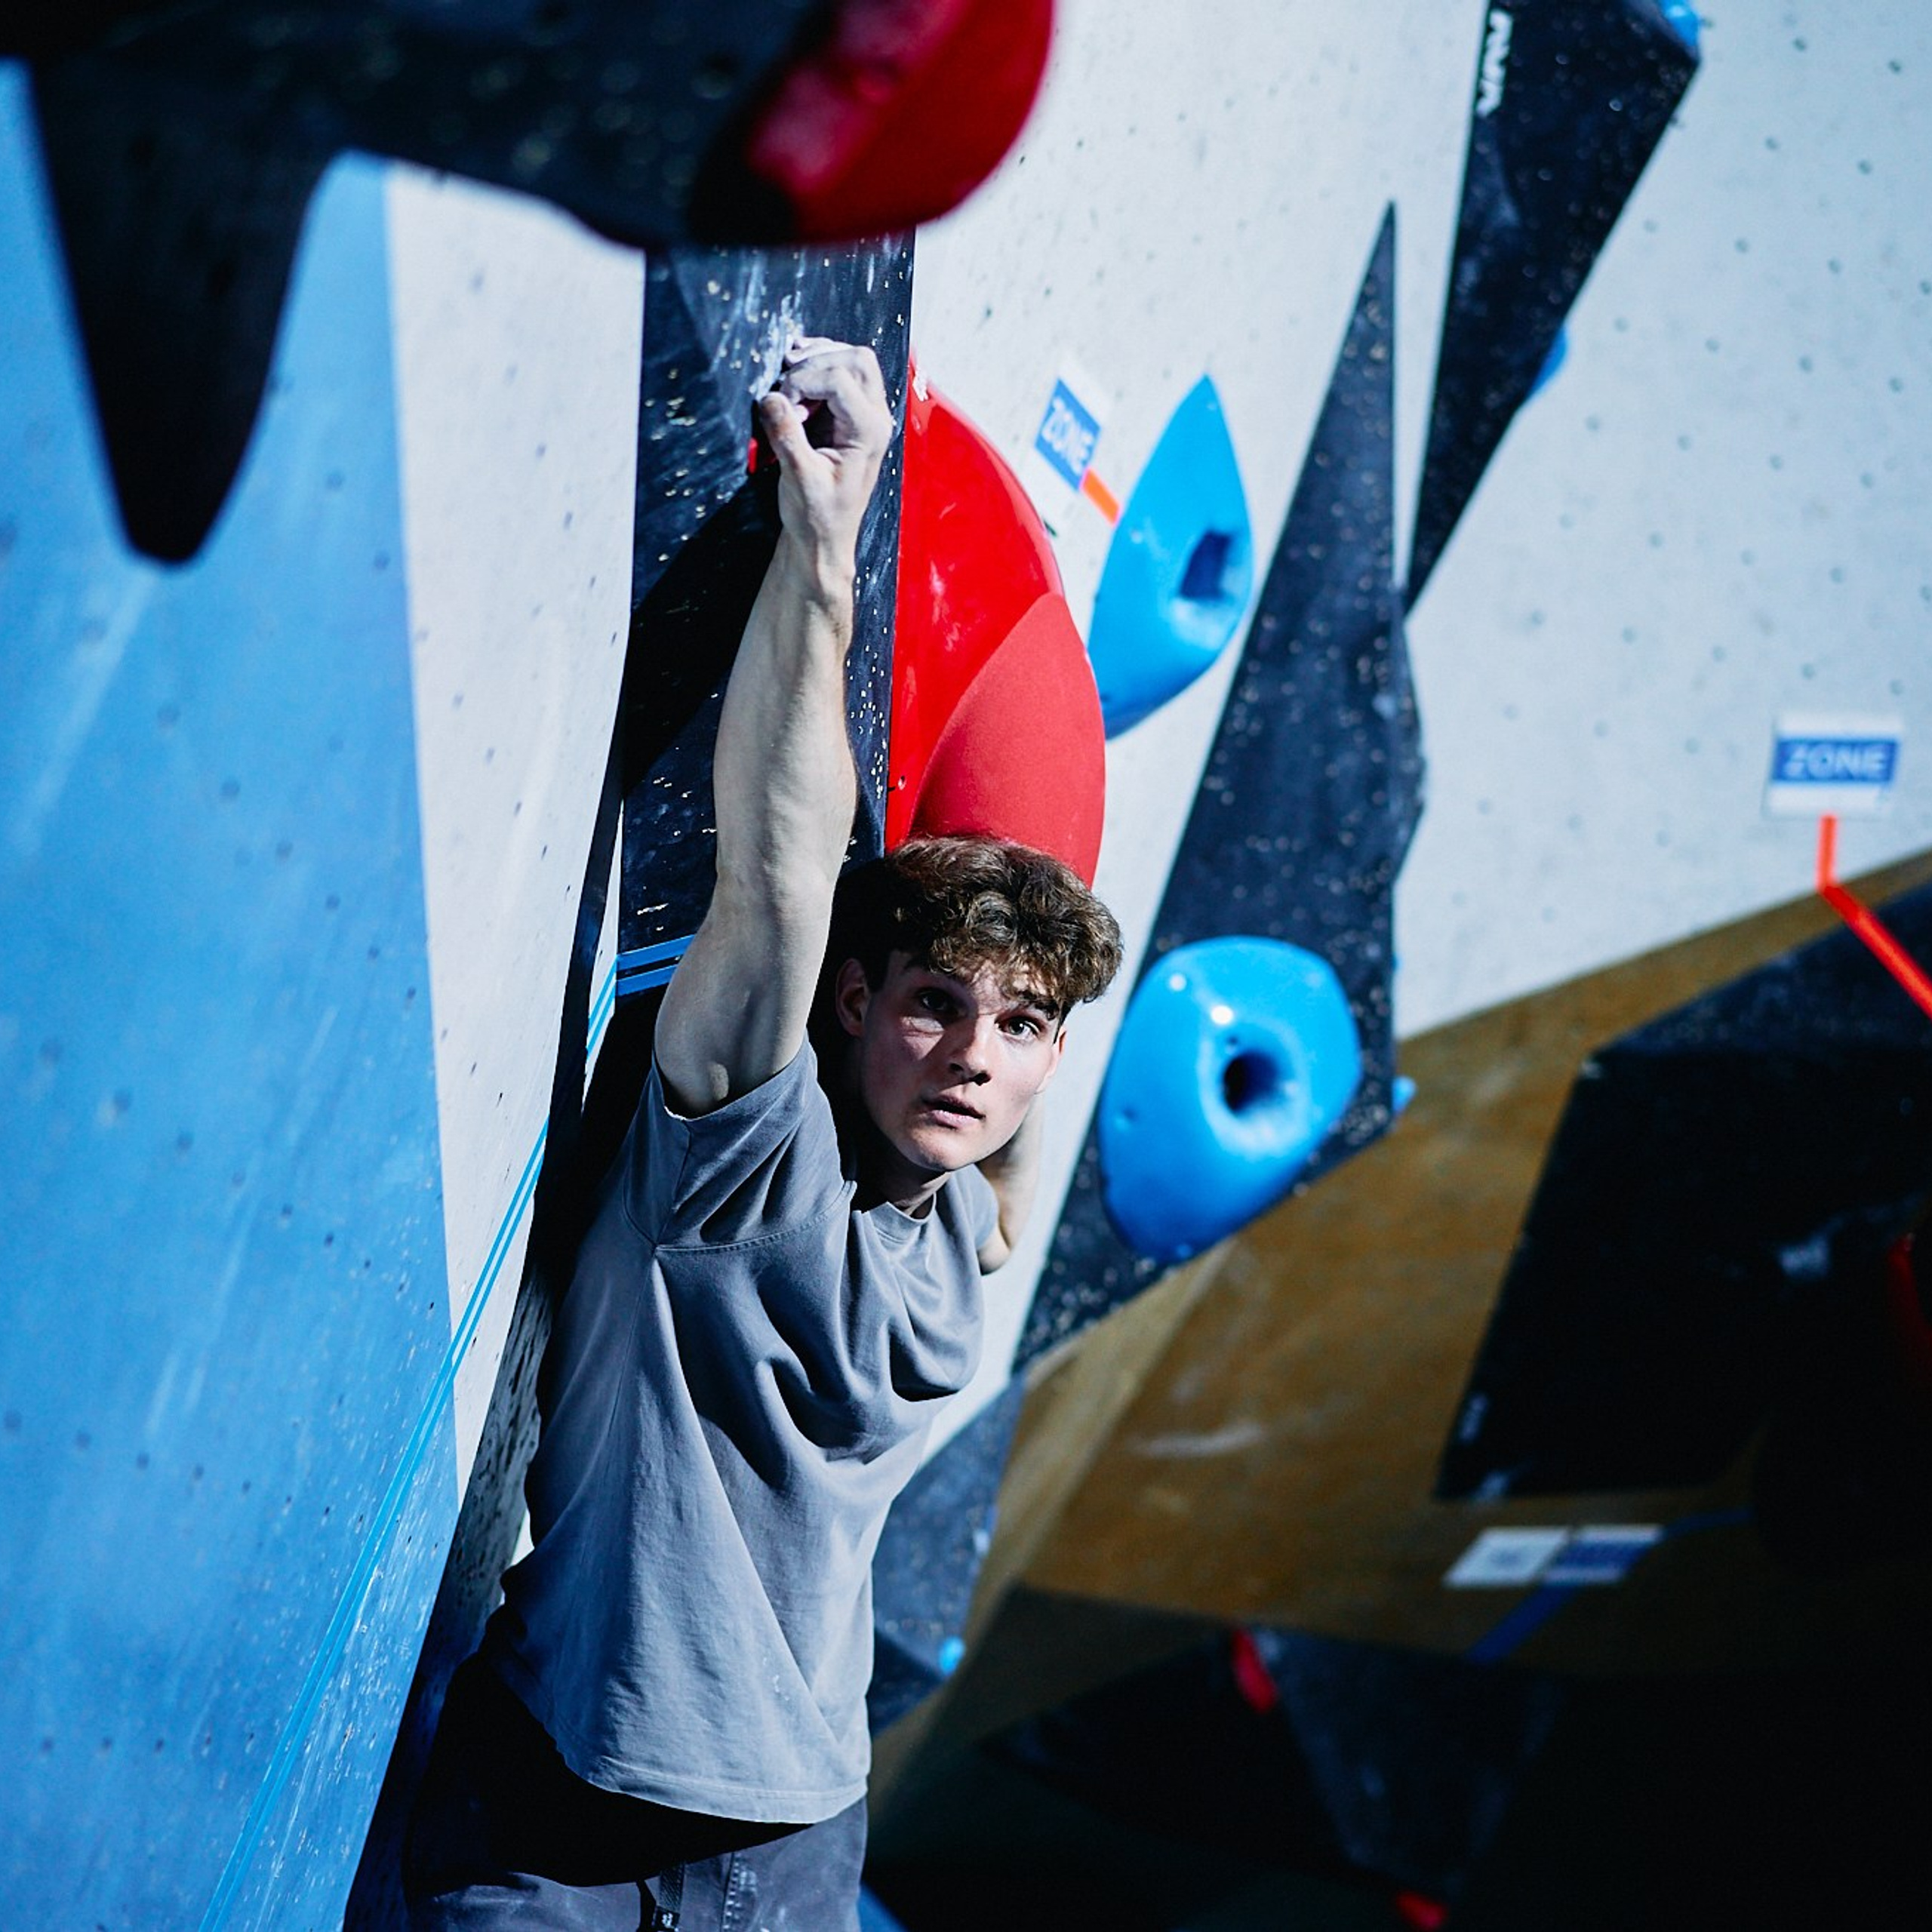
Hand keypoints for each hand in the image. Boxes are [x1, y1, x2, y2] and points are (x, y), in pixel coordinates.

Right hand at [757, 336, 893, 577]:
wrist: (825, 538)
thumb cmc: (817, 516)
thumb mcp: (797, 478)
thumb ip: (786, 435)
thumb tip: (770, 397)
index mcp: (869, 433)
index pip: (840, 379)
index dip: (804, 381)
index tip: (782, 405)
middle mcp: (876, 419)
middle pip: (856, 359)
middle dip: (816, 361)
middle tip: (785, 383)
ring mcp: (867, 415)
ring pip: (852, 360)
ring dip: (817, 360)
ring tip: (788, 377)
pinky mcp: (851, 415)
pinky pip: (843, 374)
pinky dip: (818, 367)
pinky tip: (795, 375)